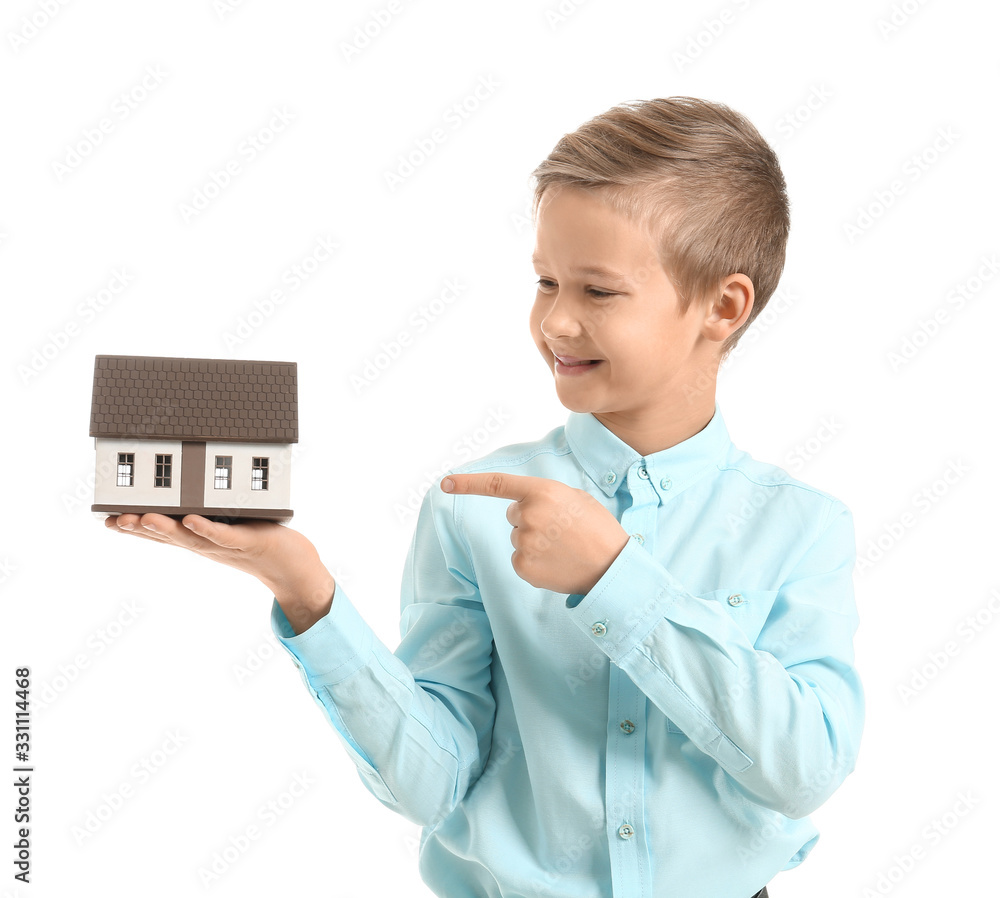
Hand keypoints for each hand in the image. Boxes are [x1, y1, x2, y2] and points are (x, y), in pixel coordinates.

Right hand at [105, 513, 334, 633]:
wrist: (295, 569)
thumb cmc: (261, 544)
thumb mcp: (227, 530)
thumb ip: (208, 519)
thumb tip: (187, 502)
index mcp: (201, 541)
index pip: (163, 535)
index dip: (135, 529)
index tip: (106, 520)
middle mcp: (208, 546)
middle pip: (169, 538)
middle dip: (140, 528)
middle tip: (112, 519)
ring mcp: (227, 546)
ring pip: (191, 539)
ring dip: (166, 529)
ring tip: (143, 518)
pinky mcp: (249, 542)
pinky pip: (225, 536)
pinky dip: (208, 529)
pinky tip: (191, 520)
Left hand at [441, 473, 628, 594]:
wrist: (612, 567)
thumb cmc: (597, 529)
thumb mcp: (575, 499)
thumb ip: (545, 497)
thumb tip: (523, 507)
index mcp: (543, 492)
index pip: (497, 484)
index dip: (468, 483)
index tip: (445, 483)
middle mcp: (528, 515)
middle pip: (513, 515)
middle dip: (531, 520)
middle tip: (561, 530)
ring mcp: (524, 543)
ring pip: (518, 538)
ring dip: (535, 542)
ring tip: (564, 548)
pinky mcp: (523, 567)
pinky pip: (520, 559)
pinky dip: (535, 562)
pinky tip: (556, 563)